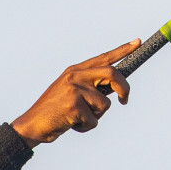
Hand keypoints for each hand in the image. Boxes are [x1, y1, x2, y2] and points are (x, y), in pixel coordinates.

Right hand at [10, 39, 139, 143]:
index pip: (103, 57)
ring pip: (105, 104)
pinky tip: (71, 125)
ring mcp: (74, 90)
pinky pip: (94, 120)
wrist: (32, 125)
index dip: (122, 50)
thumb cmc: (55, 111)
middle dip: (124, 88)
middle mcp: (75, 76)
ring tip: (78, 119)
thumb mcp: (70, 92)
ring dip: (96, 116)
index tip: (138, 42)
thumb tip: (115, 89)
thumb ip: (89, 86)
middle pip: (111, 74)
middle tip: (125, 100)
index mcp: (75, 70)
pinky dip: (86, 127)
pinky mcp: (73, 106)